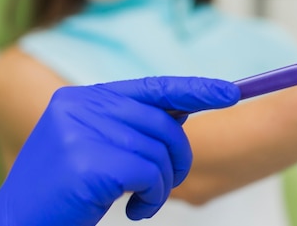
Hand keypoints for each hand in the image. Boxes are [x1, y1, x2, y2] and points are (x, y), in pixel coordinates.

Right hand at [0, 76, 239, 225]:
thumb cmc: (67, 192)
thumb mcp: (97, 148)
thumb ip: (133, 125)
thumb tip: (185, 108)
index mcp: (83, 98)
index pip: (152, 87)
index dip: (195, 89)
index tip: (229, 93)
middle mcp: (81, 106)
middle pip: (162, 122)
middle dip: (178, 156)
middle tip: (168, 182)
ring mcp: (81, 133)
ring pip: (159, 151)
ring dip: (162, 183)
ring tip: (142, 200)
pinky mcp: (87, 163)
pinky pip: (149, 173)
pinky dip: (153, 196)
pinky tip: (135, 210)